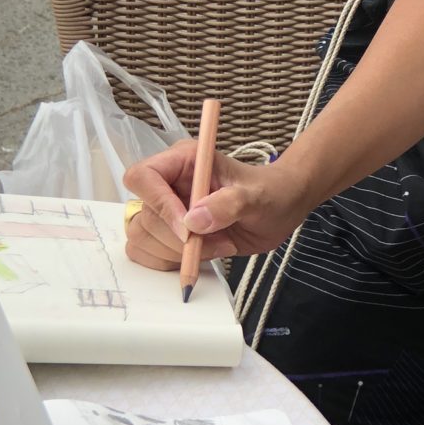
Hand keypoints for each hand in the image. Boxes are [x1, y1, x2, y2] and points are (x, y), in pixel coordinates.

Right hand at [122, 141, 312, 268]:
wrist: (280, 208)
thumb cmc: (270, 192)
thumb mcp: (256, 197)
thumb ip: (228, 204)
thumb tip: (192, 222)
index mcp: (183, 161)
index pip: (144, 176)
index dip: (159, 204)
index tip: (188, 229)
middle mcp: (169, 184)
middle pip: (145, 216)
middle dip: (179, 239)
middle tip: (217, 241)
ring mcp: (167, 210)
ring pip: (143, 237)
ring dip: (178, 253)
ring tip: (216, 247)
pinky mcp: (170, 235)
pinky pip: (150, 253)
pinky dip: (172, 263)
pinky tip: (203, 256)